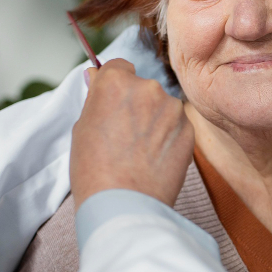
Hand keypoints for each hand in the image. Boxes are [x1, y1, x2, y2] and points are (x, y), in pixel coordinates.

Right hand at [70, 59, 193, 207]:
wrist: (124, 204)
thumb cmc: (95, 170)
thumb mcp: (82, 127)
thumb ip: (95, 98)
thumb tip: (97, 76)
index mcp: (117, 82)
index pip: (119, 67)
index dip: (114, 85)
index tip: (113, 100)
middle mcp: (148, 88)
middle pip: (142, 87)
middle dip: (135, 104)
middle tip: (123, 135)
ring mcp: (172, 109)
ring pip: (162, 107)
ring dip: (154, 121)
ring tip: (139, 152)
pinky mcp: (189, 130)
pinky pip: (177, 127)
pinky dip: (168, 138)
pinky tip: (154, 159)